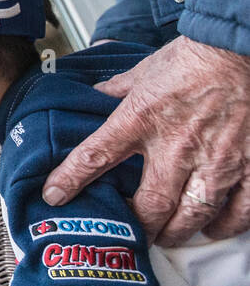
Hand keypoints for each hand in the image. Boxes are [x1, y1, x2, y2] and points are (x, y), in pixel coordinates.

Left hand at [42, 34, 249, 245]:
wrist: (238, 48)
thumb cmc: (191, 57)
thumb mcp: (142, 72)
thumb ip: (116, 91)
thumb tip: (94, 96)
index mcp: (141, 119)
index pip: (96, 155)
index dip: (70, 180)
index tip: (54, 197)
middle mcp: (176, 145)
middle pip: (151, 205)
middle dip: (140, 227)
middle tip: (134, 234)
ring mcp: (216, 159)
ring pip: (193, 215)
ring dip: (177, 232)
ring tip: (168, 236)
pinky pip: (240, 211)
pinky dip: (225, 225)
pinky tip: (213, 228)